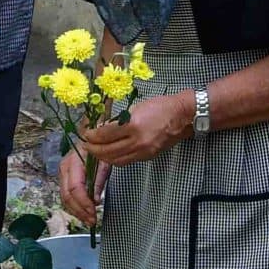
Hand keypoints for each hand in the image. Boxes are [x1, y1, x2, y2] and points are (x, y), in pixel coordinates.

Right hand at [59, 147, 105, 227]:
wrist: (92, 139)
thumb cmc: (100, 149)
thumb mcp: (104, 162)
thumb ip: (99, 180)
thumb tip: (95, 200)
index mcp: (74, 162)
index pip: (75, 188)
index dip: (83, 203)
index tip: (94, 213)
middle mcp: (64, 168)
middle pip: (67, 196)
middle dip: (79, 211)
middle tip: (92, 221)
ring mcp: (62, 173)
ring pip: (65, 198)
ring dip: (76, 212)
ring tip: (89, 220)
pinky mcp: (64, 178)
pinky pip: (66, 196)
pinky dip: (74, 207)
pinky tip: (84, 212)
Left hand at [75, 92, 193, 170]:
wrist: (182, 116)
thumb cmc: (160, 106)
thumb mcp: (136, 107)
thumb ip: (118, 120)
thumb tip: (101, 128)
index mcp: (133, 124)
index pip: (104, 135)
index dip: (92, 136)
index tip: (86, 134)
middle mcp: (137, 141)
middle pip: (107, 151)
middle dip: (93, 149)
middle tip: (86, 144)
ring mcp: (143, 151)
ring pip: (115, 160)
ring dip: (102, 157)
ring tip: (95, 151)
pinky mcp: (147, 157)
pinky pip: (126, 161)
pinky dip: (114, 159)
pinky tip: (110, 154)